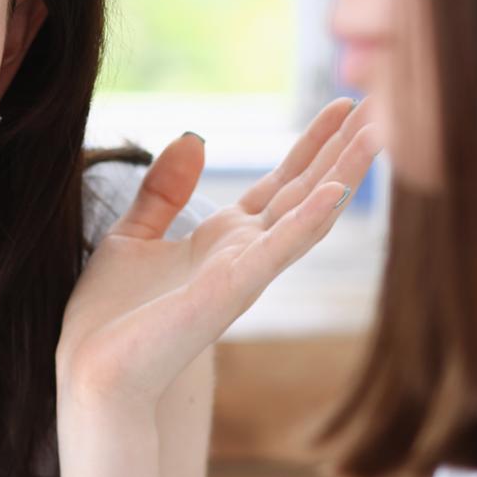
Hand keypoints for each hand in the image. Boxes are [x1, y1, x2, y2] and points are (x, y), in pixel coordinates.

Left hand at [57, 97, 381, 411]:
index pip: (281, 184)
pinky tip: (338, 188)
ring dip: (343, 172)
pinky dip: (308, 219)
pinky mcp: (230, 290)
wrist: (93, 374)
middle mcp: (244, 254)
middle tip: (383, 101)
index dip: (313, 144)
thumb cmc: (109, 321)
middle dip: (343, 148)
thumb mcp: (130, 237)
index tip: (343, 106)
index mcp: (223, 241)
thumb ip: (162, 192)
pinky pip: (278, 249)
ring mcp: (244, 272)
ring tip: (379, 131)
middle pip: (306, 191)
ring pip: (307, 214)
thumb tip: (192, 138)